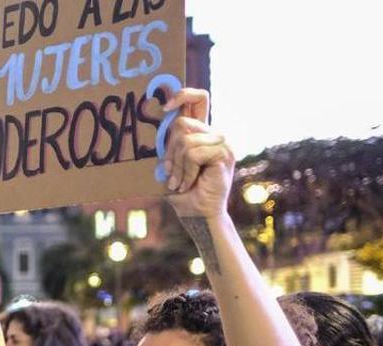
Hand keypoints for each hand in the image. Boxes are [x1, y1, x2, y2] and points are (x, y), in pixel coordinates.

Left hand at [161, 89, 235, 219]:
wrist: (197, 214)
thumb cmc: (181, 190)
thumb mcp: (170, 161)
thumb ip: (169, 142)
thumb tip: (158, 118)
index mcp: (202, 131)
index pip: (198, 98)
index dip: (182, 94)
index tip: (165, 108)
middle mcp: (214, 133)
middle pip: (181, 122)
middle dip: (170, 150)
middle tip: (170, 172)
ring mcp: (222, 141)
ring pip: (185, 140)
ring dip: (177, 165)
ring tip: (181, 182)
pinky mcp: (224, 153)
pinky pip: (193, 153)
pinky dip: (186, 171)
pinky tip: (189, 183)